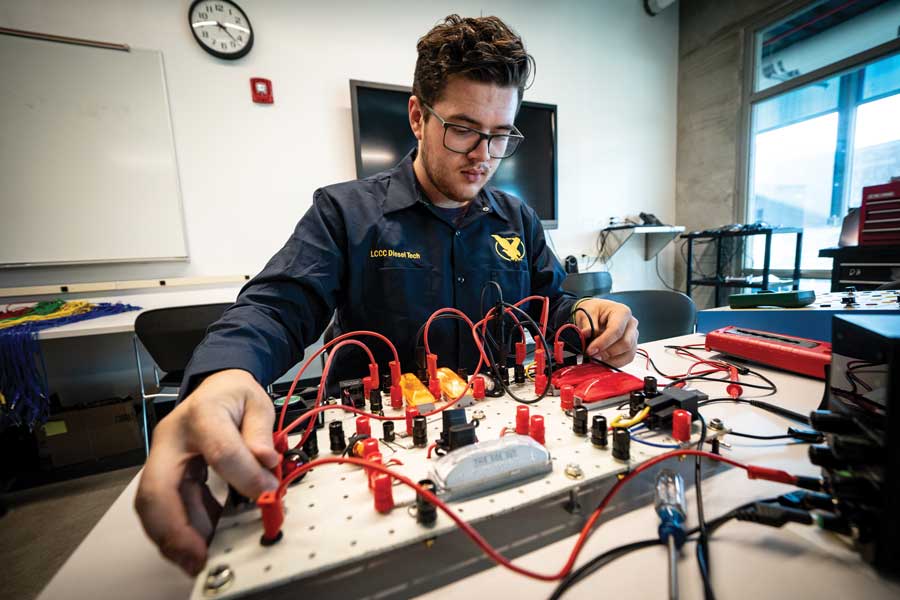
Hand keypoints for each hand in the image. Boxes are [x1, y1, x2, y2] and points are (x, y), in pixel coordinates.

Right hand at [134, 369, 279, 574]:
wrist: (216, 386)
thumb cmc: (234, 394)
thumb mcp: (257, 403)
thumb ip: (261, 433)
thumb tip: (265, 461)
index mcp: (202, 414)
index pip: (220, 451)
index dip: (244, 477)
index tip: (267, 493)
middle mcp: (171, 439)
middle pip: (156, 490)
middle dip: (174, 530)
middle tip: (198, 557)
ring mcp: (163, 458)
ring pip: (154, 505)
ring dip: (175, 536)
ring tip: (201, 558)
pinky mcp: (166, 474)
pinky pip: (169, 506)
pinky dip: (186, 528)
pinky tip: (207, 537)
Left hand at [572, 298, 638, 366]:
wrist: (597, 313)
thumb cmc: (594, 310)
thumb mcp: (587, 312)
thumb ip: (587, 324)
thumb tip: (585, 334)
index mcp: (622, 312)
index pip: (616, 330)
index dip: (603, 343)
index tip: (590, 351)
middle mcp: (632, 324)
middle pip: (625, 343)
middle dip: (607, 353)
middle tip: (592, 356)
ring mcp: (633, 336)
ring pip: (628, 354)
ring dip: (611, 360)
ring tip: (595, 360)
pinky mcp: (631, 347)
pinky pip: (627, 359)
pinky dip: (614, 363)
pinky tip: (602, 362)